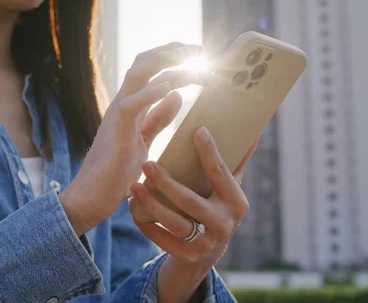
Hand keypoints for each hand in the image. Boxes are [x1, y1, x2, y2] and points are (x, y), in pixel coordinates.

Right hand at [60, 43, 202, 234]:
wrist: (92, 196)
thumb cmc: (115, 172)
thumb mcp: (143, 141)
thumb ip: (156, 119)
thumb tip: (176, 95)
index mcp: (130, 107)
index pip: (149, 72)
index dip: (173, 60)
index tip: (199, 57)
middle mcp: (122, 104)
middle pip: (143, 64)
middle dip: (171, 52)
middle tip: (198, 49)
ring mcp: (117, 115)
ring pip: (137, 75)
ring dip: (164, 62)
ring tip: (188, 57)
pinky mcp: (115, 131)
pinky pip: (131, 104)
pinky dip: (149, 93)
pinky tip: (169, 87)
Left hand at [130, 128, 258, 266]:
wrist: (211, 250)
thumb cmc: (217, 205)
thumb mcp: (230, 187)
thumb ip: (237, 161)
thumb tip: (253, 130)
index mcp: (236, 202)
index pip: (221, 174)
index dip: (210, 152)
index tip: (197, 131)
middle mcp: (224, 223)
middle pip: (190, 202)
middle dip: (166, 183)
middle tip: (147, 164)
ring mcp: (206, 243)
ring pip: (174, 223)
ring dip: (151, 204)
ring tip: (135, 186)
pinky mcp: (187, 255)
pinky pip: (162, 240)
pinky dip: (146, 225)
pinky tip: (133, 210)